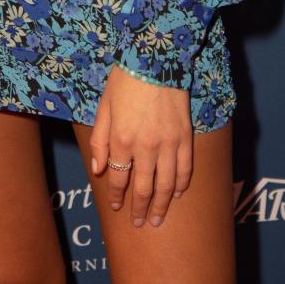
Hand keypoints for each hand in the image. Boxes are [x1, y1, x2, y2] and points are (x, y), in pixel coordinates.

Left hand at [89, 65, 192, 227]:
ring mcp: (168, 144)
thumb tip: (99, 169)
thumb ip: (100, 141)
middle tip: (139, 223)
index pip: (119, 178)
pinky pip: (185, 169)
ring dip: (162, 206)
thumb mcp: (104, 107)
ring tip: (158, 220)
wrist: (155, 60)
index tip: (116, 207)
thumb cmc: (124, 81)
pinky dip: (182, 185)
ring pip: (167, 185)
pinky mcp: (185, 137)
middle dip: (140, 209)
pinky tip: (177, 194)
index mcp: (122, 139)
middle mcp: (146, 147)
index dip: (117, 195)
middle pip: (144, 188)